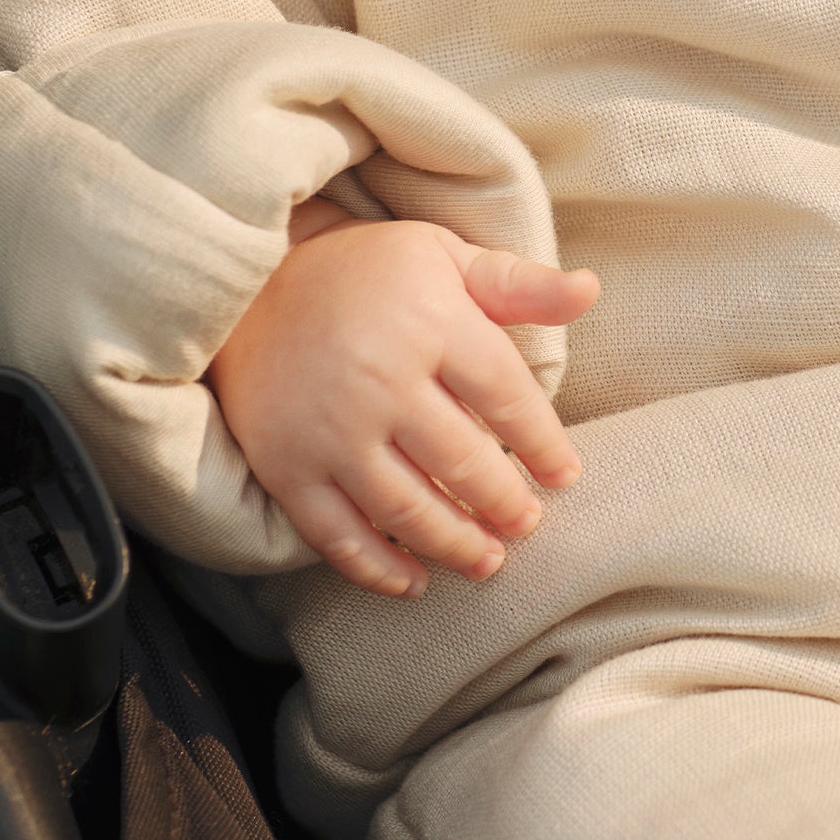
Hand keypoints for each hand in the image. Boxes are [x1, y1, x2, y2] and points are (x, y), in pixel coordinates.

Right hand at [208, 213, 599, 598]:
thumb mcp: (443, 256)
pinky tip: (414, 583)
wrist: (249, 285)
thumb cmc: (367, 272)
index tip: (566, 474)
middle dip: (504, 503)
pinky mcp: (287, 467)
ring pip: (407, 508)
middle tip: (528, 524)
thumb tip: (589, 290)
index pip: (507, 395)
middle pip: (462, 460)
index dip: (544, 442)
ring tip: (489, 561)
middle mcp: (383, 381)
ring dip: (455, 543)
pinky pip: (337, 535)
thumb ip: (516, 283)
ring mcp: (331, 431)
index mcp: (432, 323)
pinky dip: (378, 569)